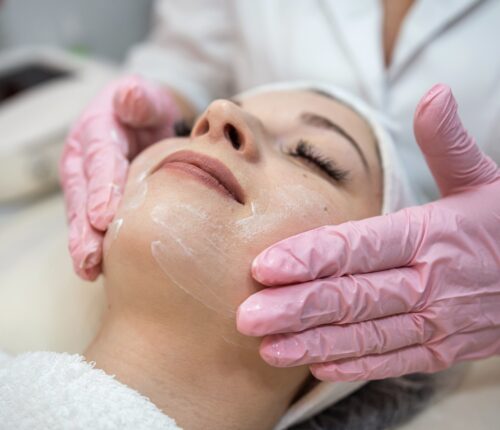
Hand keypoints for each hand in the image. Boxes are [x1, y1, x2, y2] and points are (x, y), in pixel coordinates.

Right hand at [60, 75, 180, 279]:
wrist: (146, 120)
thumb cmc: (148, 110)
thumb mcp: (147, 99)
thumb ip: (141, 100)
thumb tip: (130, 97)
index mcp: (96, 131)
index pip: (100, 161)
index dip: (102, 188)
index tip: (103, 217)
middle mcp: (85, 160)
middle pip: (82, 196)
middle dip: (83, 228)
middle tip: (88, 257)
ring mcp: (87, 183)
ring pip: (82, 215)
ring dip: (84, 244)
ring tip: (88, 269)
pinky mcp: (95, 200)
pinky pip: (92, 224)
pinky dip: (96, 246)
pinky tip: (99, 269)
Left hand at [237, 84, 499, 380]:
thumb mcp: (481, 179)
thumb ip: (448, 143)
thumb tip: (434, 93)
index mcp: (431, 235)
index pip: (360, 247)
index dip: (311, 257)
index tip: (263, 266)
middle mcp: (431, 282)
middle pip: (353, 296)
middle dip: (297, 308)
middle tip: (247, 317)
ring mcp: (438, 322)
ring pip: (366, 334)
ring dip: (314, 343)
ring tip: (268, 348)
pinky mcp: (444, 348)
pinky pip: (393, 359)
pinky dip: (354, 364)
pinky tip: (314, 365)